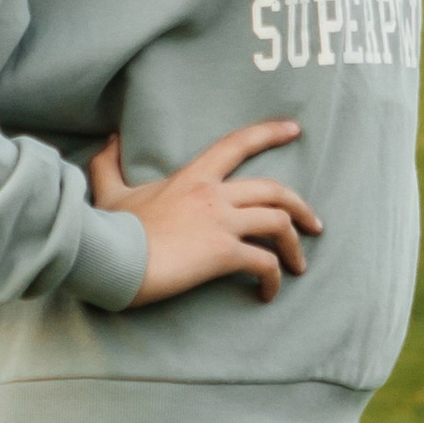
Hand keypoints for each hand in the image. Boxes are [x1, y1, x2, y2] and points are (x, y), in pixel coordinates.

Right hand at [88, 118, 321, 306]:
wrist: (110, 257)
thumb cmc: (111, 229)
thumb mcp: (109, 192)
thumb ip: (110, 164)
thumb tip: (110, 140)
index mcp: (193, 177)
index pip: (236, 144)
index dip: (269, 133)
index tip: (294, 129)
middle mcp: (213, 195)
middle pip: (275, 190)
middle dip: (301, 207)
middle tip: (314, 225)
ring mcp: (221, 223)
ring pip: (278, 223)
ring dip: (295, 245)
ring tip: (299, 266)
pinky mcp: (223, 254)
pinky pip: (264, 263)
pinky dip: (274, 279)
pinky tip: (268, 293)